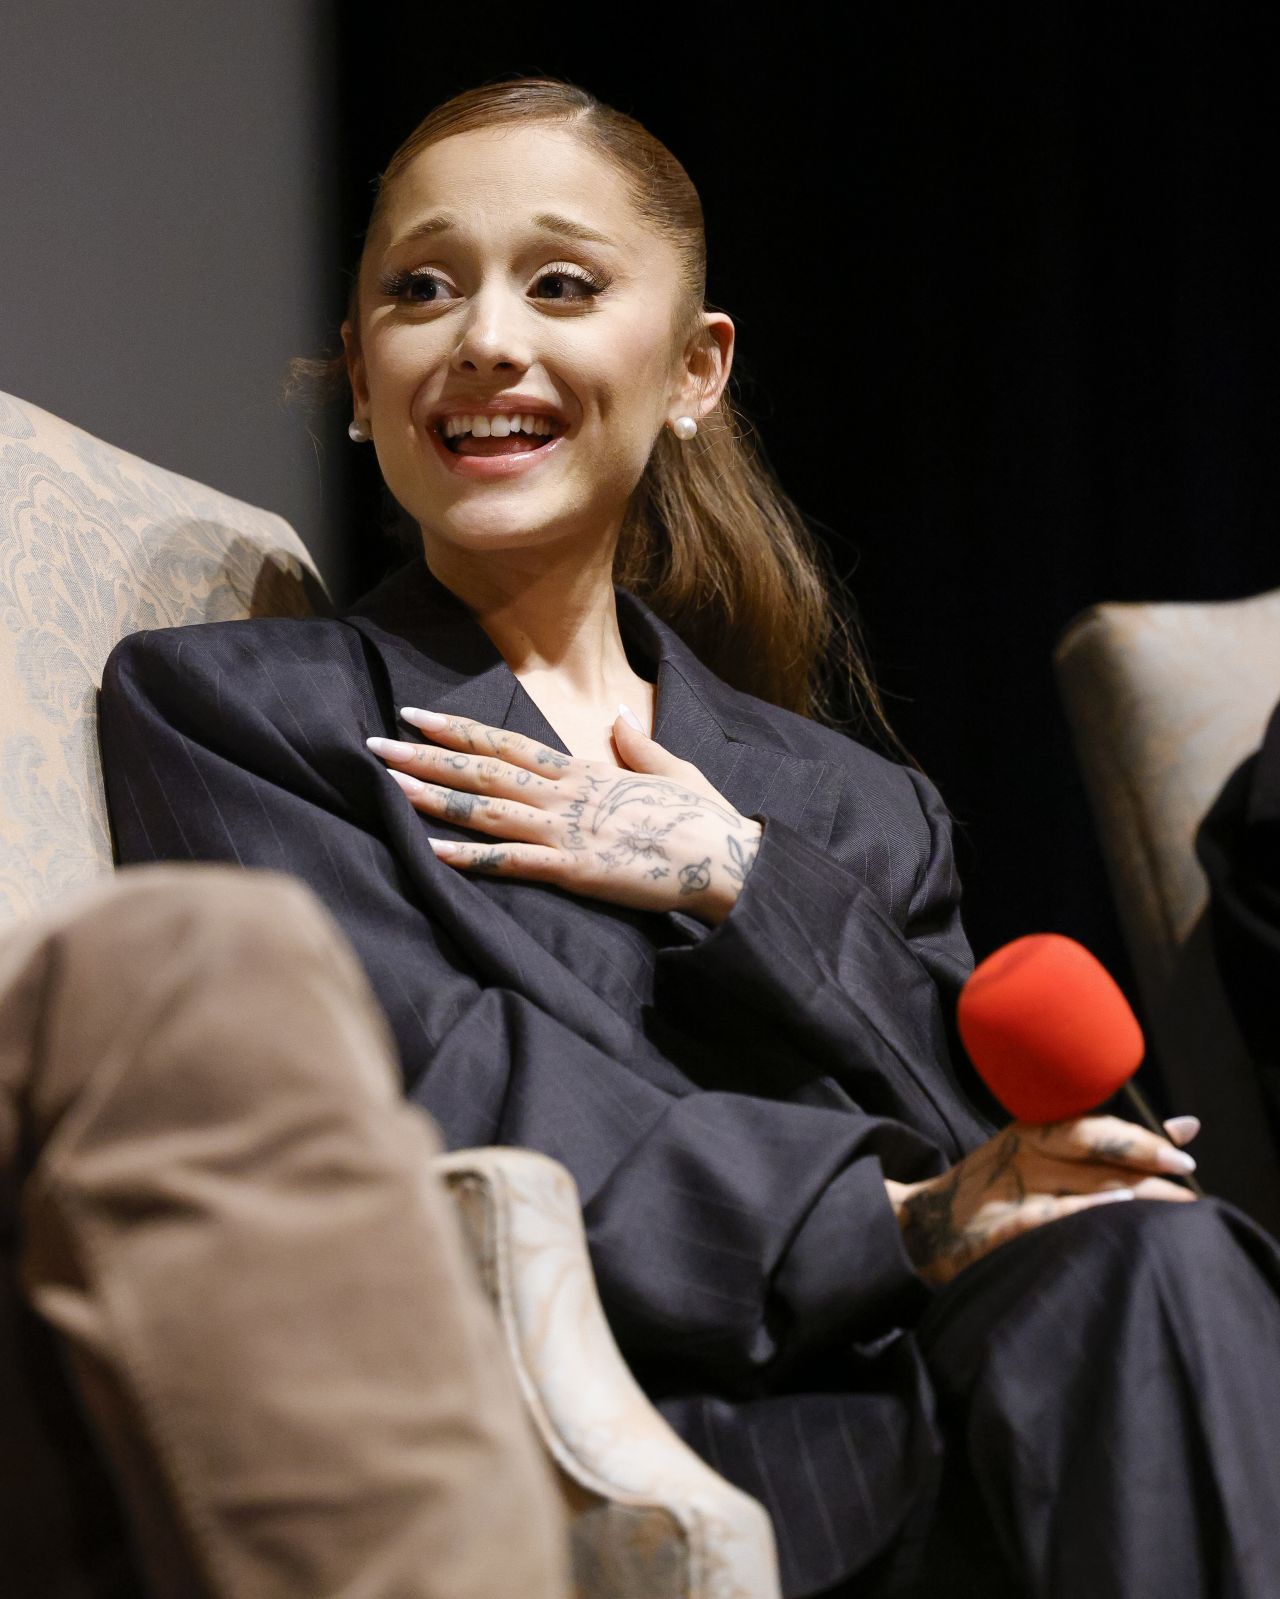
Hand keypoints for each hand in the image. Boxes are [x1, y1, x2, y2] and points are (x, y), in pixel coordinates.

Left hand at [365, 707, 762, 924]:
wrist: (729, 859)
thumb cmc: (703, 819)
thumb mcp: (670, 769)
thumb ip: (637, 745)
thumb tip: (619, 716)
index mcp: (584, 772)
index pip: (507, 745)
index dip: (459, 731)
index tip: (416, 716)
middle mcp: (566, 796)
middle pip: (483, 772)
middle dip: (425, 757)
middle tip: (374, 745)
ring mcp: (569, 832)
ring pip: (488, 810)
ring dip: (435, 798)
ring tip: (388, 786)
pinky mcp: (576, 871)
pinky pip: (513, 862)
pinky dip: (471, 856)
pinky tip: (432, 850)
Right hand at [884, 1113, 1201, 1284]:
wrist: (922, 1225)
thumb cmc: (993, 1189)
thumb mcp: (1040, 1154)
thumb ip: (1109, 1144)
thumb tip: (1187, 1127)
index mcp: (1031, 1132)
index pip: (1093, 1125)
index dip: (1141, 1136)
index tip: (1184, 1152)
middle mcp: (1022, 1153)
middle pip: (1093, 1149)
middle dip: (1147, 1160)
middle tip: (1187, 1176)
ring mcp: (1011, 1189)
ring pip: (1081, 1182)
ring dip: (1132, 1191)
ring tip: (1172, 1201)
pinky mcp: (1002, 1226)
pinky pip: (1052, 1215)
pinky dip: (1086, 1211)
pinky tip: (1115, 1211)